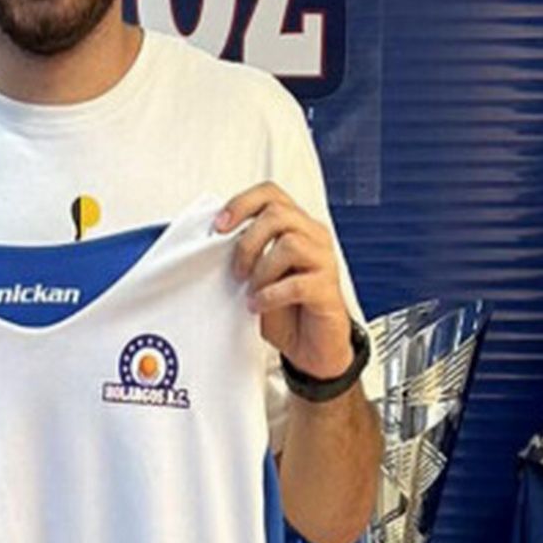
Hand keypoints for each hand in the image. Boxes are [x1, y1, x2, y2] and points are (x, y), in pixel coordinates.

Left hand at [217, 183, 354, 380]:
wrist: (312, 347)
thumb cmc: (286, 309)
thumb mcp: (257, 275)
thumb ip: (244, 253)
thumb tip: (215, 240)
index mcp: (296, 226)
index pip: (271, 194)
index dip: (242, 203)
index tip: (219, 226)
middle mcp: (313, 237)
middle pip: (278, 214)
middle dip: (247, 242)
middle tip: (237, 270)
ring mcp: (324, 261)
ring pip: (290, 244)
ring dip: (261, 270)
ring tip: (252, 290)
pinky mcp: (328, 289)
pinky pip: (298, 283)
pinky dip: (271, 294)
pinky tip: (259, 304)